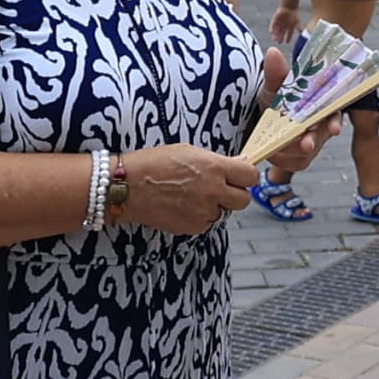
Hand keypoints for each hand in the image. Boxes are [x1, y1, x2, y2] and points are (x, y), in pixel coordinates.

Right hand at [111, 144, 266, 232]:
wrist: (128, 187)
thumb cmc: (154, 163)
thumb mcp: (188, 151)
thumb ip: (216, 161)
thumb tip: (239, 164)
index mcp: (215, 167)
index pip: (251, 176)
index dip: (246, 176)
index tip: (240, 176)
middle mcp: (214, 191)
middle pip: (244, 200)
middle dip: (235, 194)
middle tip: (220, 189)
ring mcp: (204, 212)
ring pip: (224, 213)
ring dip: (215, 206)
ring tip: (192, 196)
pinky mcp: (193, 227)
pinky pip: (206, 223)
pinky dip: (199, 217)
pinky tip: (182, 206)